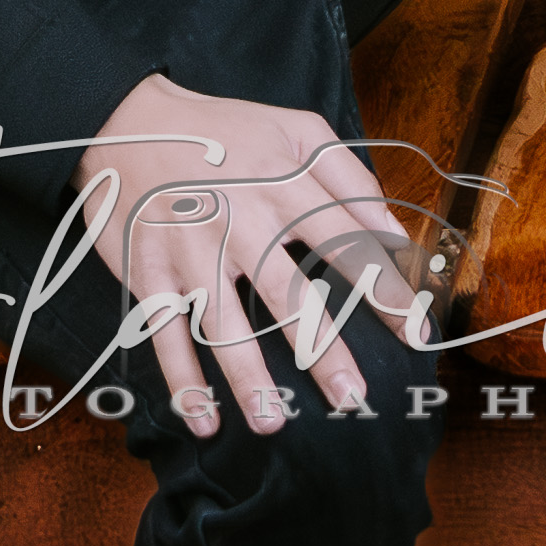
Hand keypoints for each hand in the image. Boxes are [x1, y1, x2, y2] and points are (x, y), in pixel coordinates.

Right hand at [72, 72, 419, 435]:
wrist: (127, 120)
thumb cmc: (226, 131)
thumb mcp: (295, 129)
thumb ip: (349, 175)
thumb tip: (393, 229)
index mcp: (282, 184)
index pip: (345, 241)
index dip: (385, 288)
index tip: (417, 333)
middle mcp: (239, 220)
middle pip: (287, 294)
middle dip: (321, 350)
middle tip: (352, 398)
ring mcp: (190, 248)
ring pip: (222, 324)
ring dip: (247, 379)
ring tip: (273, 425)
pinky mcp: (148, 269)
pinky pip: (164, 333)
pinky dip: (182, 380)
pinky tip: (203, 419)